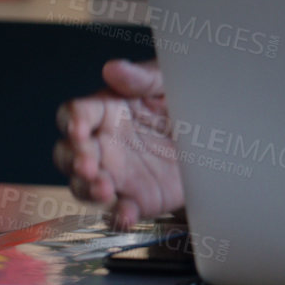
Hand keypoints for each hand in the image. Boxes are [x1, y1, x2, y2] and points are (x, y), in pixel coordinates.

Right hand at [53, 59, 183, 228]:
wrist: (215, 137)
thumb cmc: (181, 102)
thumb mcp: (167, 83)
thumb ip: (142, 78)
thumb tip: (113, 68)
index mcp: (106, 111)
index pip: (75, 115)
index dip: (72, 121)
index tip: (78, 127)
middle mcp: (103, 144)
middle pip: (70, 154)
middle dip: (75, 159)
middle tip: (87, 163)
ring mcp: (116, 174)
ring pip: (84, 185)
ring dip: (88, 189)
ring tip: (104, 188)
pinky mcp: (136, 199)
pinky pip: (118, 211)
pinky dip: (117, 216)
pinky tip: (124, 214)